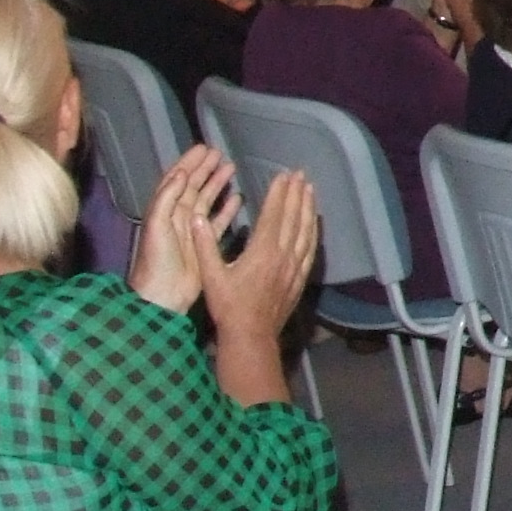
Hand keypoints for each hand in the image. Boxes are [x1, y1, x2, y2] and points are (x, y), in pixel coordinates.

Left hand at [132, 146, 243, 313]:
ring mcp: (192, 229)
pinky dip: (227, 210)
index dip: (189, 163)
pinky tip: (238, 199)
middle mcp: (177, 216)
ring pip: (206, 200)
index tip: (203, 148)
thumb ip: (167, 198)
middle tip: (219, 153)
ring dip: (217, 184)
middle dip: (205, 168)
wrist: (163, 294)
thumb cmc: (157, 260)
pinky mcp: (204, 243)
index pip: (177, 179)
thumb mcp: (158, 225)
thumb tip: (181, 173)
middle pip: (193, 186)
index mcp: (164, 209)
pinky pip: (217, 222)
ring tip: (231, 169)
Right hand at [200, 165, 316, 393]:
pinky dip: (314, 231)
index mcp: (262, 252)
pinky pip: (311, 248)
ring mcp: (295, 267)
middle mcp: (283, 256)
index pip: (274, 214)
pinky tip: (315, 222)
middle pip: (293, 218)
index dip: (279, 193)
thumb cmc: (228, 308)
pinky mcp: (300, 278)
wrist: (252, 337)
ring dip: (308, 208)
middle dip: (297, 194)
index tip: (283, 175)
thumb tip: (196, 217)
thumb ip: (204, 246)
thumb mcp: (211, 276)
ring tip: (310, 190)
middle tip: (300, 174)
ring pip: (306, 231)